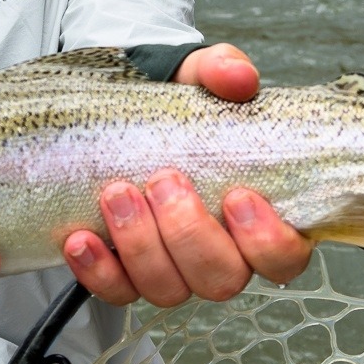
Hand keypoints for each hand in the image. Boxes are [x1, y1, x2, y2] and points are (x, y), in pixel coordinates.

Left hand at [61, 43, 312, 306]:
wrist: (123, 114)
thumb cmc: (179, 107)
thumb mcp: (200, 78)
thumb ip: (222, 71)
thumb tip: (238, 77)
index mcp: (258, 217)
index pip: (283, 257)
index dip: (267, 242)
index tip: (237, 196)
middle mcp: (221, 254)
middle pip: (222, 279)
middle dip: (189, 234)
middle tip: (164, 180)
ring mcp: (174, 270)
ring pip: (169, 290)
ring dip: (140, 246)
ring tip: (116, 193)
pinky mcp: (126, 275)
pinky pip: (117, 291)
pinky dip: (98, 271)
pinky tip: (80, 238)